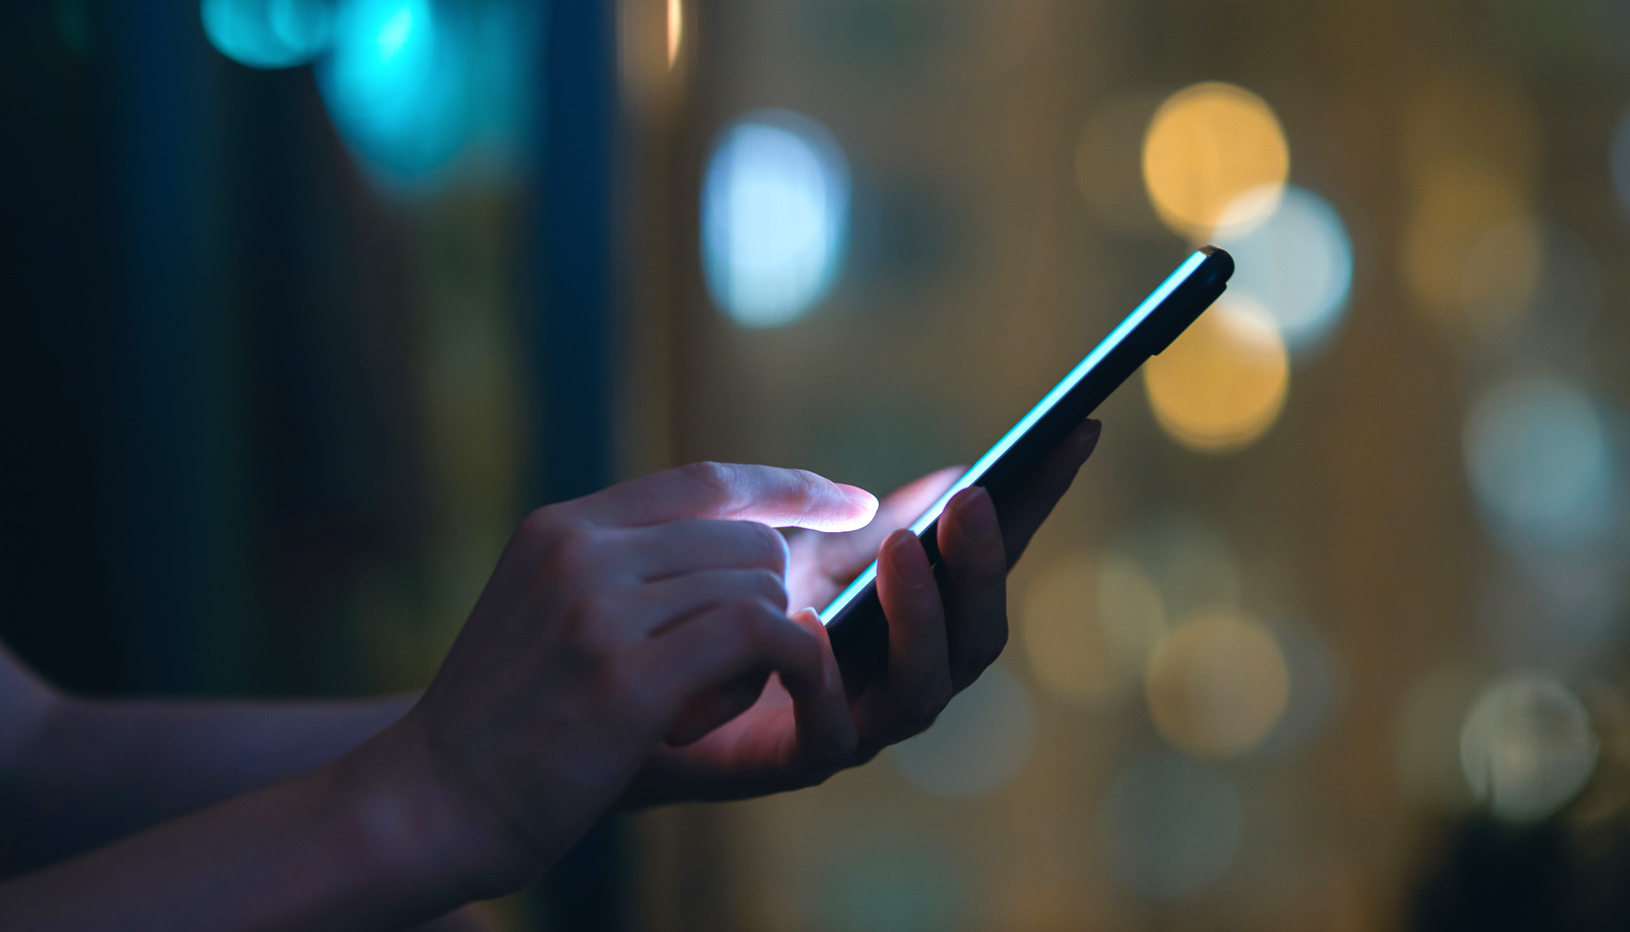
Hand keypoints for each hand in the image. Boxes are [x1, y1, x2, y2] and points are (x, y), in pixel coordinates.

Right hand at [362, 463, 877, 894]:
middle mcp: (582, 550)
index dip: (790, 487)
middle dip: (771, 603)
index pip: (706, 480)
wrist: (428, 801)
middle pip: (749, 540)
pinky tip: (745, 709)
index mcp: (565, 527)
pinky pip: (761, 634)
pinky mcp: (626, 675)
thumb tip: (746, 540)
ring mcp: (600, 608)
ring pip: (760, 585)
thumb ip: (626, 567)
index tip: (851, 501)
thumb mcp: (547, 610)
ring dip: (763, 652)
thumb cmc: (504, 719)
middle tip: (732, 673)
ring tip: (702, 706)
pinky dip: (787, 666)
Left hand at [619, 419, 1101, 804]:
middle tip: (972, 502)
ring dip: (923, 615)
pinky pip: (833, 730)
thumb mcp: (801, 557)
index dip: (1037, 504)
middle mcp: (902, 677)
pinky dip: (829, 679)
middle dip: (982, 565)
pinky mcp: (798, 762)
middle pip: (978, 632)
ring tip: (903, 550)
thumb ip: (867, 525)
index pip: (989, 563)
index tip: (1073, 432)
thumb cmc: (723, 620)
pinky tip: (812, 625)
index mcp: (914, 623)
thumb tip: (953, 476)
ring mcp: (860, 724)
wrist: (633, 692)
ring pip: (926, 686)